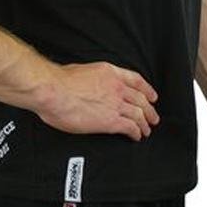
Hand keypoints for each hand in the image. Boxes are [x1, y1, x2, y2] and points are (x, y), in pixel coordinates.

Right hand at [36, 61, 160, 141]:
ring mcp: (115, 103)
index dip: (147, 89)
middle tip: (153, 117)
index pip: (135, 80)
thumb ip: (91, 77)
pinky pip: (130, 127)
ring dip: (144, 124)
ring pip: (139, 114)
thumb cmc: (60, 81)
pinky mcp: (111, 121)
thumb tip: (88, 84)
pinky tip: (136, 137)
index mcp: (109, 72)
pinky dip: (136, 133)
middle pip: (141, 99)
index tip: (152, 96)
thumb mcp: (80, 69)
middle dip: (149, 109)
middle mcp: (116, 87)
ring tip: (146, 130)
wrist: (54, 91)